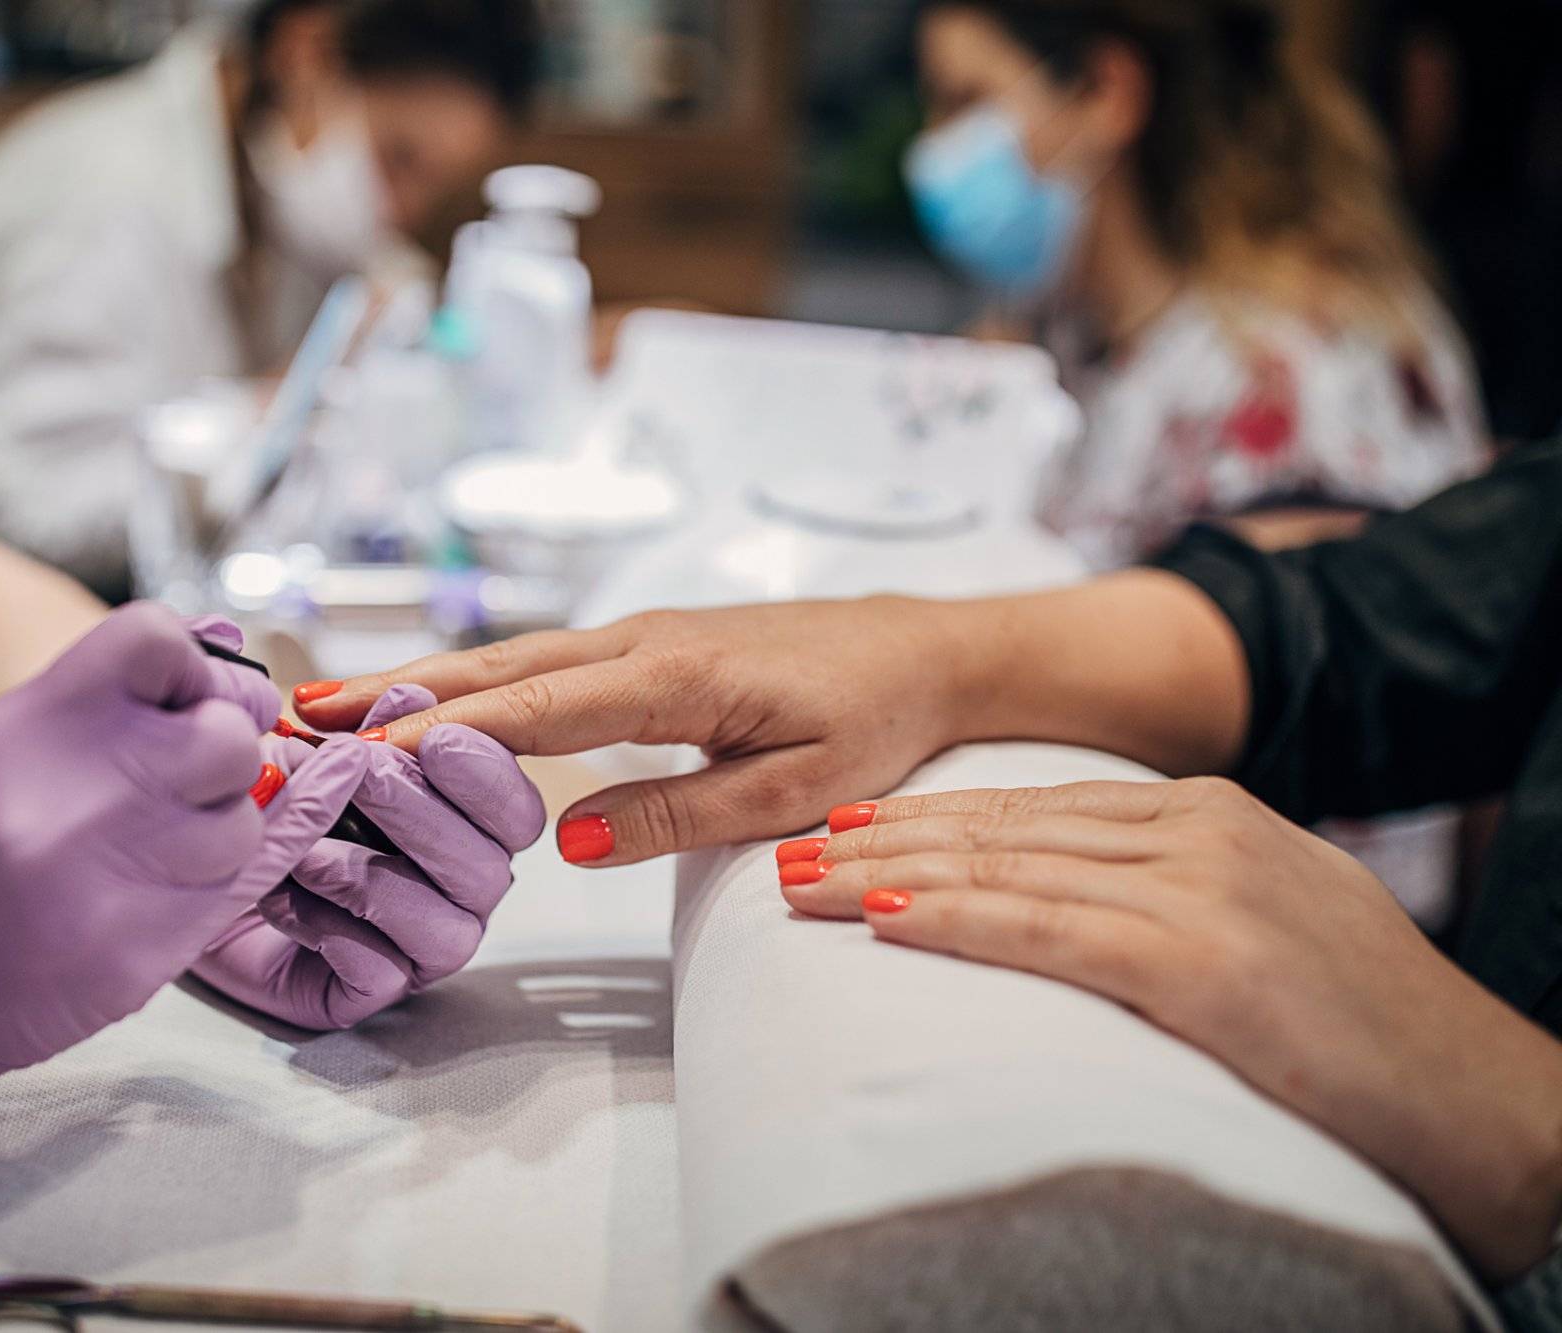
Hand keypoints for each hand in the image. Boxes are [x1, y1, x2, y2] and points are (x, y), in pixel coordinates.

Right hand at [0, 603, 361, 1220]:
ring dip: (222, 832)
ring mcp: (105, 877)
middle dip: (227, 755)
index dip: (195, 666)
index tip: (190, 700)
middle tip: (197, 780)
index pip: (157, 638)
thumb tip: (226, 636)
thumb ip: (113, 697)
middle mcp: (70, 791)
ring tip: (164, 849)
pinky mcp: (136, 952)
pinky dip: (210, 890)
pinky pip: (228, 897)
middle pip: (225, 736)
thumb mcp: (3, 751)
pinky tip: (158, 893)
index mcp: (28, 725)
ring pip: (241, 823)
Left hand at [190, 682, 546, 1030]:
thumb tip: (411, 694)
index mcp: (462, 824)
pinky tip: (282, 899)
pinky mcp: (369, 992)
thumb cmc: (266, 806)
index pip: (515, 810)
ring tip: (305, 849)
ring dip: (370, 877)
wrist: (189, 872)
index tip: (435, 737)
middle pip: (490, 868)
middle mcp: (456, 890)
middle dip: (422, 814)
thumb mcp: (310, 749)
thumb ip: (365, 725)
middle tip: (360, 775)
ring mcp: (418, 948)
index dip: (488, 774)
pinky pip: (379, 973)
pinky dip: (330, 931)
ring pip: (448, 931)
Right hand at [293, 600, 969, 866]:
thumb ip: (681, 816)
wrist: (924, 650)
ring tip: (330, 703)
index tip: (364, 751)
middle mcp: (643, 641)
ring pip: (511, 658)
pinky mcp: (644, 644)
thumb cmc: (872, 720)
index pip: (538, 707)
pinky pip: (540, 661)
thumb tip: (567, 841)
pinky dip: (472, 679)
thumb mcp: (796, 789)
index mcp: (678, 677)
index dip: (445, 733)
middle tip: (301, 716)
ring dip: (420, 681)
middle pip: (500, 669)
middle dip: (397, 692)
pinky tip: (430, 700)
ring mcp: (639, 634)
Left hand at [781, 777, 1561, 1280]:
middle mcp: (1200, 833)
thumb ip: (1175, 891)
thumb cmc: (1376, 1030)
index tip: (851, 827)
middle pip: (1003, 827)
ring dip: (889, 874)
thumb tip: (1074, 898)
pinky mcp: (1201, 961)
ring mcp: (1201, 889)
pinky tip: (886, 919)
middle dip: (885, 838)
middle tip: (791, 848)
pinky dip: (957, 920)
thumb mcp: (1268, 922)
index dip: (932, 818)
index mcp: (1213, 815)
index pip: (1036, 808)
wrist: (1492, 1102)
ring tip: (802, 882)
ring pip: (1006, 867)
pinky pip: (1046, 930)